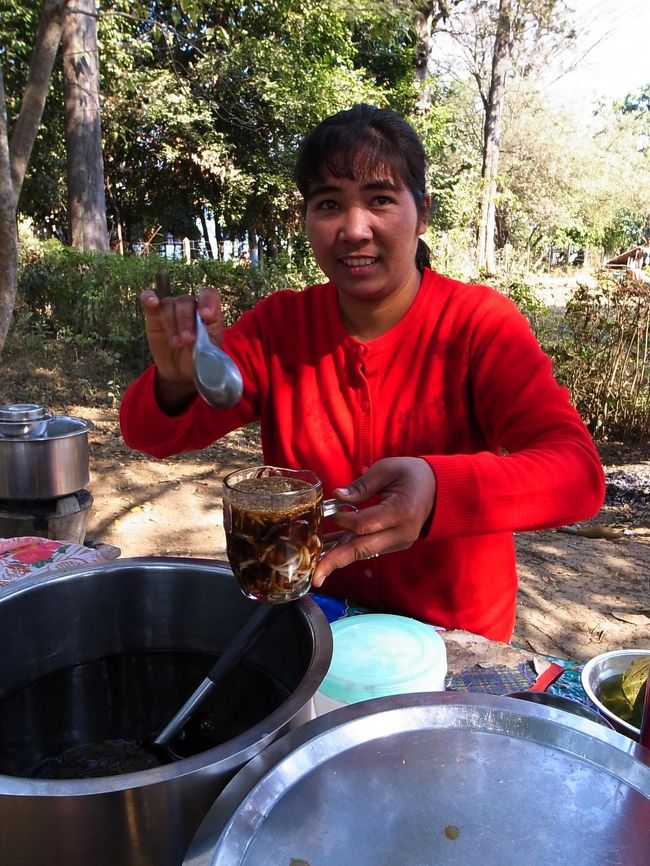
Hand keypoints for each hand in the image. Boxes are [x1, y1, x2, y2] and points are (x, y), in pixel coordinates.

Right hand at [139, 285, 224, 409]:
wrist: (181, 372)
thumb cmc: (200, 361)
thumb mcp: (211, 356)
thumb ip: (211, 347)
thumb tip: (208, 347)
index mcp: (208, 314)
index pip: (209, 295)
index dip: (207, 301)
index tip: (205, 315)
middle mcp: (190, 307)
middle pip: (186, 302)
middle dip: (186, 321)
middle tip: (187, 340)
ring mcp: (171, 310)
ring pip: (169, 304)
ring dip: (171, 323)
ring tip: (176, 343)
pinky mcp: (154, 316)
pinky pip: (149, 300)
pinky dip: (148, 298)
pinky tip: (151, 302)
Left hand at [312, 457, 435, 585]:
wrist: (440, 490)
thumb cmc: (412, 474)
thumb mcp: (387, 469)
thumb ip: (362, 485)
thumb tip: (337, 497)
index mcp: (401, 512)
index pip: (365, 524)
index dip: (343, 520)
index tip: (330, 510)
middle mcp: (401, 533)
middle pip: (363, 549)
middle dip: (336, 561)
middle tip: (315, 576)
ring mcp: (399, 542)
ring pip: (364, 553)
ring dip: (339, 559)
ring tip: (316, 570)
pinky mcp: (395, 545)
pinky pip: (369, 549)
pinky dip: (349, 550)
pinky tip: (329, 552)